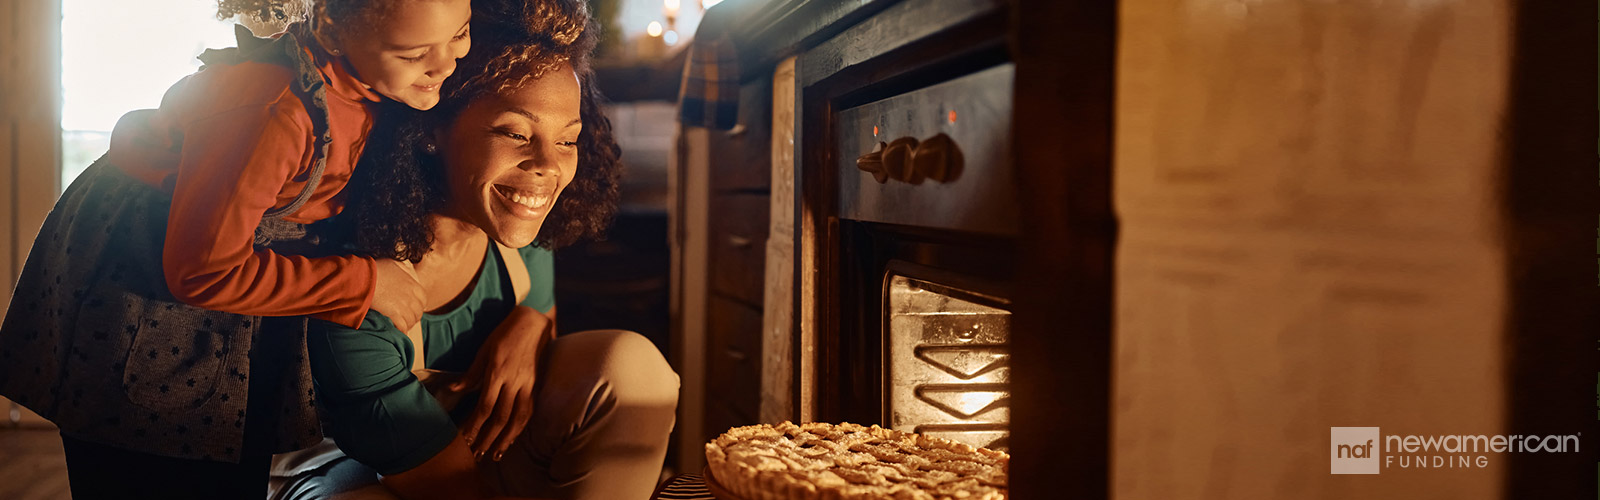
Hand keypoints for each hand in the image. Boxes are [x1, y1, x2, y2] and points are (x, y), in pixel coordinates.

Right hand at [370, 259, 424, 332]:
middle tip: (405, 319)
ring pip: (411, 321)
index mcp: (414, 286)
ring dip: (406, 325)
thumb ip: (403, 269)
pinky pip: (403, 327)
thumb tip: (405, 270)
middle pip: (418, 312)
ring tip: (400, 326)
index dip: (418, 306)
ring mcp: (405, 306)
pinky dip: (401, 330)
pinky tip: (397, 331)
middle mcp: (412, 297)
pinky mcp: (395, 314)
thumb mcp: (394, 264)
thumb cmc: (376, 270)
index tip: (412, 309)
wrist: (364, 278)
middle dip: (413, 317)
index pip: (423, 300)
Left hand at [453, 306, 552, 460]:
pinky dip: (521, 428)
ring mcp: (528, 384)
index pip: (485, 406)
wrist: (534, 323)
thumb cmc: (505, 333)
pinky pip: (530, 411)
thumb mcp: (485, 349)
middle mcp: (514, 381)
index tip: (465, 439)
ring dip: (506, 439)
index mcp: (497, 372)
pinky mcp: (537, 386)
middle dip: (488, 438)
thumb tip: (453, 389)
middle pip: (501, 417)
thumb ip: (471, 373)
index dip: (475, 425)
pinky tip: (512, 438)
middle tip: (476, 455)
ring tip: (495, 454)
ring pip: (518, 418)